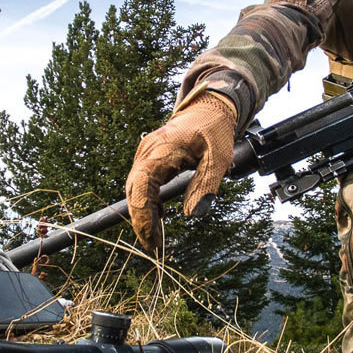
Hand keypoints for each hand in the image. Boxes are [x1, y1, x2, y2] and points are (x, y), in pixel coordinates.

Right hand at [125, 92, 236, 251]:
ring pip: (135, 189)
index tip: (152, 239)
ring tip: (156, 236)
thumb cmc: (214, 129)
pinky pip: (142, 183)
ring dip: (143, 213)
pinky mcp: (149, 158)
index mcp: (160, 151)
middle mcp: (146, 153)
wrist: (209, 107)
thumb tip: (192, 216)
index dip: (143, 216)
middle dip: (141, 220)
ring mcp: (145, 154)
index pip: (142, 187)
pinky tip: (160, 215)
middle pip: (134, 191)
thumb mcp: (218, 157)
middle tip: (154, 245)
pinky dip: (147, 201)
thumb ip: (206, 185)